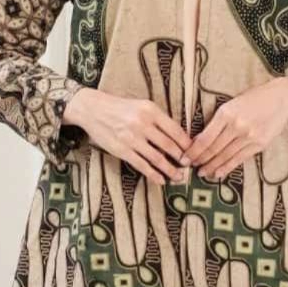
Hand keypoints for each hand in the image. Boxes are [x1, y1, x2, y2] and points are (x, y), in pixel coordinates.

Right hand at [63, 88, 192, 185]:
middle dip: (182, 158)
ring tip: (179, 177)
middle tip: (190, 166)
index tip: (194, 151)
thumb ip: (158, 119)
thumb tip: (178, 136)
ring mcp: (132, 138)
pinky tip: (161, 180)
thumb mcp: (142, 106)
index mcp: (151, 110)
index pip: (175, 130)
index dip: (186, 143)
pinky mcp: (122, 150)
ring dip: (170, 170)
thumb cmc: (121, 107)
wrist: (93, 109)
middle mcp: (143, 124)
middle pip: (169, 145)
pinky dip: (153, 174)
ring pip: (157, 158)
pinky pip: (141, 165)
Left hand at [179, 77, 287, 179]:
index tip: (184, 157)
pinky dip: (227, 168)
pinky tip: (218, 173)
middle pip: (213, 149)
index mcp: (226, 113)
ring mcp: (249, 136)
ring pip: (225, 156)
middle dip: (200, 160)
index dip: (193, 151)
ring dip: (211, 166)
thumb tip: (201, 138)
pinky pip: (239, 159)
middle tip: (189, 167)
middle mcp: (236, 126)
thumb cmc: (254, 98)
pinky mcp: (259, 144)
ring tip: (202, 172)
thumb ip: (218, 120)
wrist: (282, 98)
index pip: (205, 138)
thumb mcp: (232, 103)